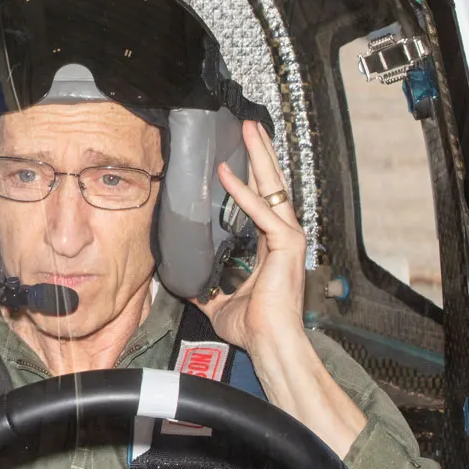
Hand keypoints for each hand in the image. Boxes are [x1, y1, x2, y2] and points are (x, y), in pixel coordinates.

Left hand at [200, 120, 367, 456]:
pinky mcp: (286, 246)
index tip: (239, 152)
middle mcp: (283, 236)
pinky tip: (229, 173)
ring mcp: (288, 239)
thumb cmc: (252, 325)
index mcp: (270, 245)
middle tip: (249, 125)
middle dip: (261, 153)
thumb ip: (203, 286)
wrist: (269, 343)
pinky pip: (263, 212)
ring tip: (249, 131)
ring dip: (259, 158)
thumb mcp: (217, 300)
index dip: (252, 176)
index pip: (262, 200)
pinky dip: (244, 193)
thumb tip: (180, 282)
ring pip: (273, 189)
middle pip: (271, 185)